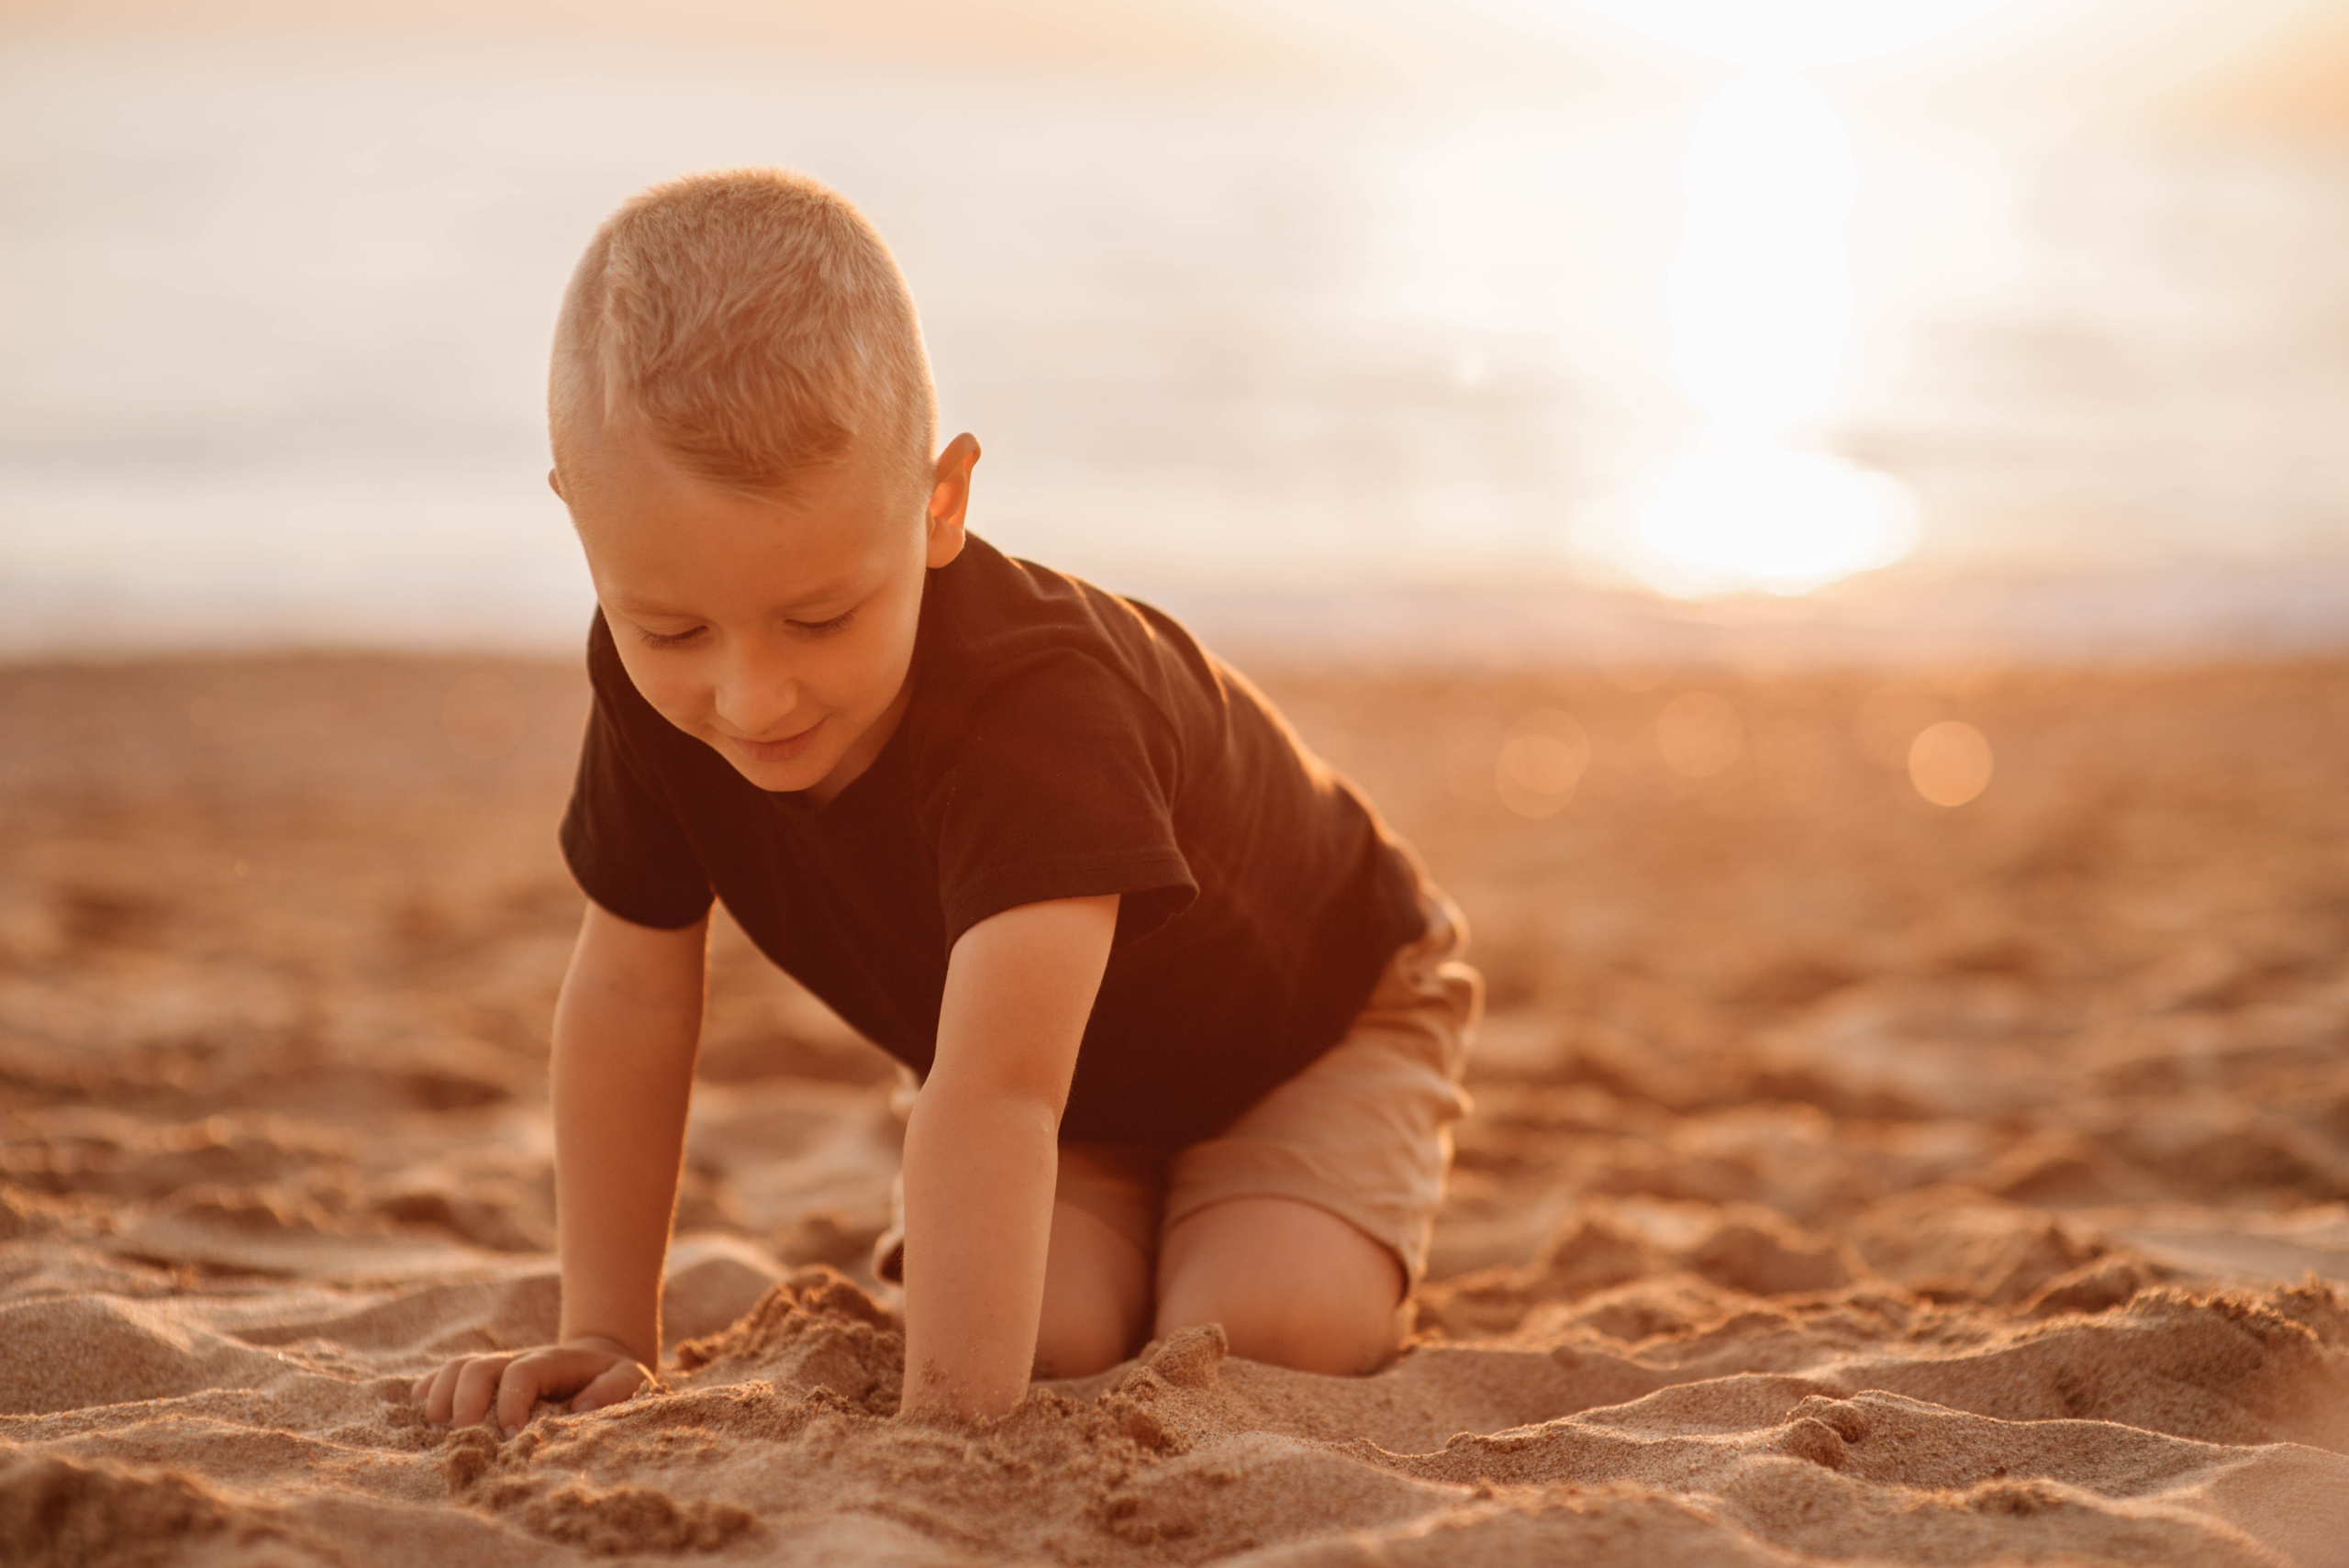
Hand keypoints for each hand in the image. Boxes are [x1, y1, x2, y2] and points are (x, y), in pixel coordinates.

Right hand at [410, 1334, 651, 1437]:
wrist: (599, 1359)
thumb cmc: (613, 1377)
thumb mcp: (631, 1378)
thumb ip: (615, 1388)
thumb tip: (582, 1408)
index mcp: (550, 1362)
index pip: (521, 1373)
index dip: (512, 1402)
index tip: (513, 1437)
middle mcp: (516, 1361)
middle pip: (478, 1368)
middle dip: (466, 1402)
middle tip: (465, 1439)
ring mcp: (496, 1368)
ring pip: (457, 1368)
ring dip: (441, 1396)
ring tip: (436, 1431)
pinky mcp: (483, 1380)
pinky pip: (446, 1375)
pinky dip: (428, 1388)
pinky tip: (416, 1409)